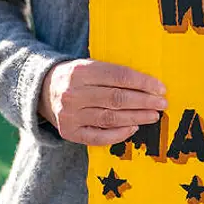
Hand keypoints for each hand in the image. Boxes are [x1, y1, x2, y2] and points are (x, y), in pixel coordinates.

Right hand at [39, 59, 166, 145]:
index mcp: (80, 71)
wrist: (41, 90)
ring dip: (136, 117)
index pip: (119, 77)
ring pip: (111, 118)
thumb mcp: (88, 66)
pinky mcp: (69, 132)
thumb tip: (148, 85)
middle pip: (117, 99)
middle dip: (144, 101)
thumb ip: (112, 73)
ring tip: (153, 115)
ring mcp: (70, 115)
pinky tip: (134, 128)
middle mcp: (73, 93)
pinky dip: (119, 134)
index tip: (160, 88)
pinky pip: (99, 137)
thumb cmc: (75, 78)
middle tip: (162, 104)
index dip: (143, 83)